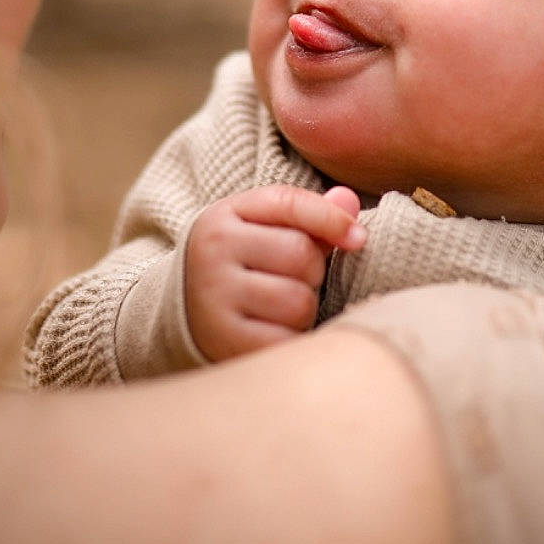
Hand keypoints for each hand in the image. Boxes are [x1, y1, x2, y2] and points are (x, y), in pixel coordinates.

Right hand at [183, 184, 364, 362]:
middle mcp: (213, 251)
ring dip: (304, 309)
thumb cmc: (240, 264)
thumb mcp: (261, 229)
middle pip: (302, 255)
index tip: (358, 238)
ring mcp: (215, 297)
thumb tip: (350, 202)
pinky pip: (287, 340)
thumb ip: (308, 213)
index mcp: (224, 216)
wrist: (185, 313)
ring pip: (299, 301)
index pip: (290, 204)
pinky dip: (292, 338)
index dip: (333, 219)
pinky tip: (274, 332)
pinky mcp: (225, 340)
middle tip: (293, 280)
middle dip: (313, 271)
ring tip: (281, 308)